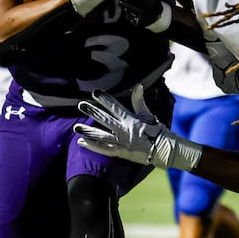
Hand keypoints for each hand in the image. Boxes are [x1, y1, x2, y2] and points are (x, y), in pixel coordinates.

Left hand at [74, 85, 200, 169]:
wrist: (163, 150)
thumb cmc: (156, 131)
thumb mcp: (148, 115)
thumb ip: (139, 101)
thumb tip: (138, 85)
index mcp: (129, 119)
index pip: (114, 106)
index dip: (104, 99)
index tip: (95, 92)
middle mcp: (122, 130)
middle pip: (104, 119)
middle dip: (92, 111)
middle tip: (81, 105)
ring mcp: (120, 142)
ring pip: (100, 135)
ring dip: (87, 131)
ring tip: (75, 127)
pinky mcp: (119, 152)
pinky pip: (102, 149)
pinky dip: (91, 145)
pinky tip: (81, 141)